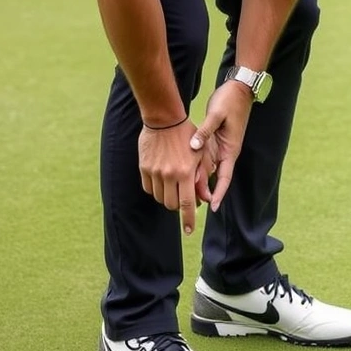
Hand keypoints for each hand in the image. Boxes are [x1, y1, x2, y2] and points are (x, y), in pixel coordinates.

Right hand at [138, 119, 201, 234]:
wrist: (164, 120)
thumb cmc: (187, 136)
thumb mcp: (201, 156)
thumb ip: (203, 179)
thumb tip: (206, 199)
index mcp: (185, 173)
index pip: (186, 204)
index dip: (188, 220)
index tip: (189, 231)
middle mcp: (168, 175)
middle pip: (172, 205)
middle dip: (179, 206)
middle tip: (184, 198)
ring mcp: (154, 172)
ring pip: (160, 198)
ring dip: (168, 198)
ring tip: (174, 186)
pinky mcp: (144, 168)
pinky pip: (149, 189)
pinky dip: (157, 190)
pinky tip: (163, 181)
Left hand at [189, 80, 253, 210]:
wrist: (237, 89)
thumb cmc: (229, 101)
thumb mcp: (217, 115)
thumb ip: (205, 131)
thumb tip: (194, 147)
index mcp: (230, 149)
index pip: (225, 177)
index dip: (219, 192)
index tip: (212, 206)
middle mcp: (225, 152)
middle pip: (213, 176)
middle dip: (203, 191)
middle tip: (190, 205)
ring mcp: (219, 147)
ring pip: (207, 169)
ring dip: (196, 180)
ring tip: (181, 193)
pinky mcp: (213, 141)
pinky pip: (203, 158)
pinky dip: (194, 166)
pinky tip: (181, 172)